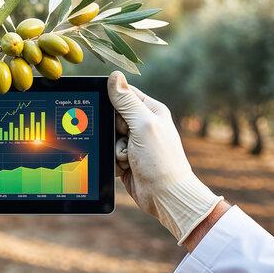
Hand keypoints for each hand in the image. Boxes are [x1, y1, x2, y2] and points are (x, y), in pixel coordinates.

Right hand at [108, 71, 222, 243]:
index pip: (124, 95)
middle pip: (112, 117)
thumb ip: (127, 101)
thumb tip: (114, 75)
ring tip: (129, 158)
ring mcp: (134, 144)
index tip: (117, 118)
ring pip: (108, 137)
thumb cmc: (160, 161)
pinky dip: (114, 161)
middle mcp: (143, 125)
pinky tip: (126, 167)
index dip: (114, 104)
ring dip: (115, 149)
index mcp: (151, 111)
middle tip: (126, 140)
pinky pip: (109, 153)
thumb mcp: (143, 125)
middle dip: (113, 131)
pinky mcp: (126, 160)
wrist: (165, 197)